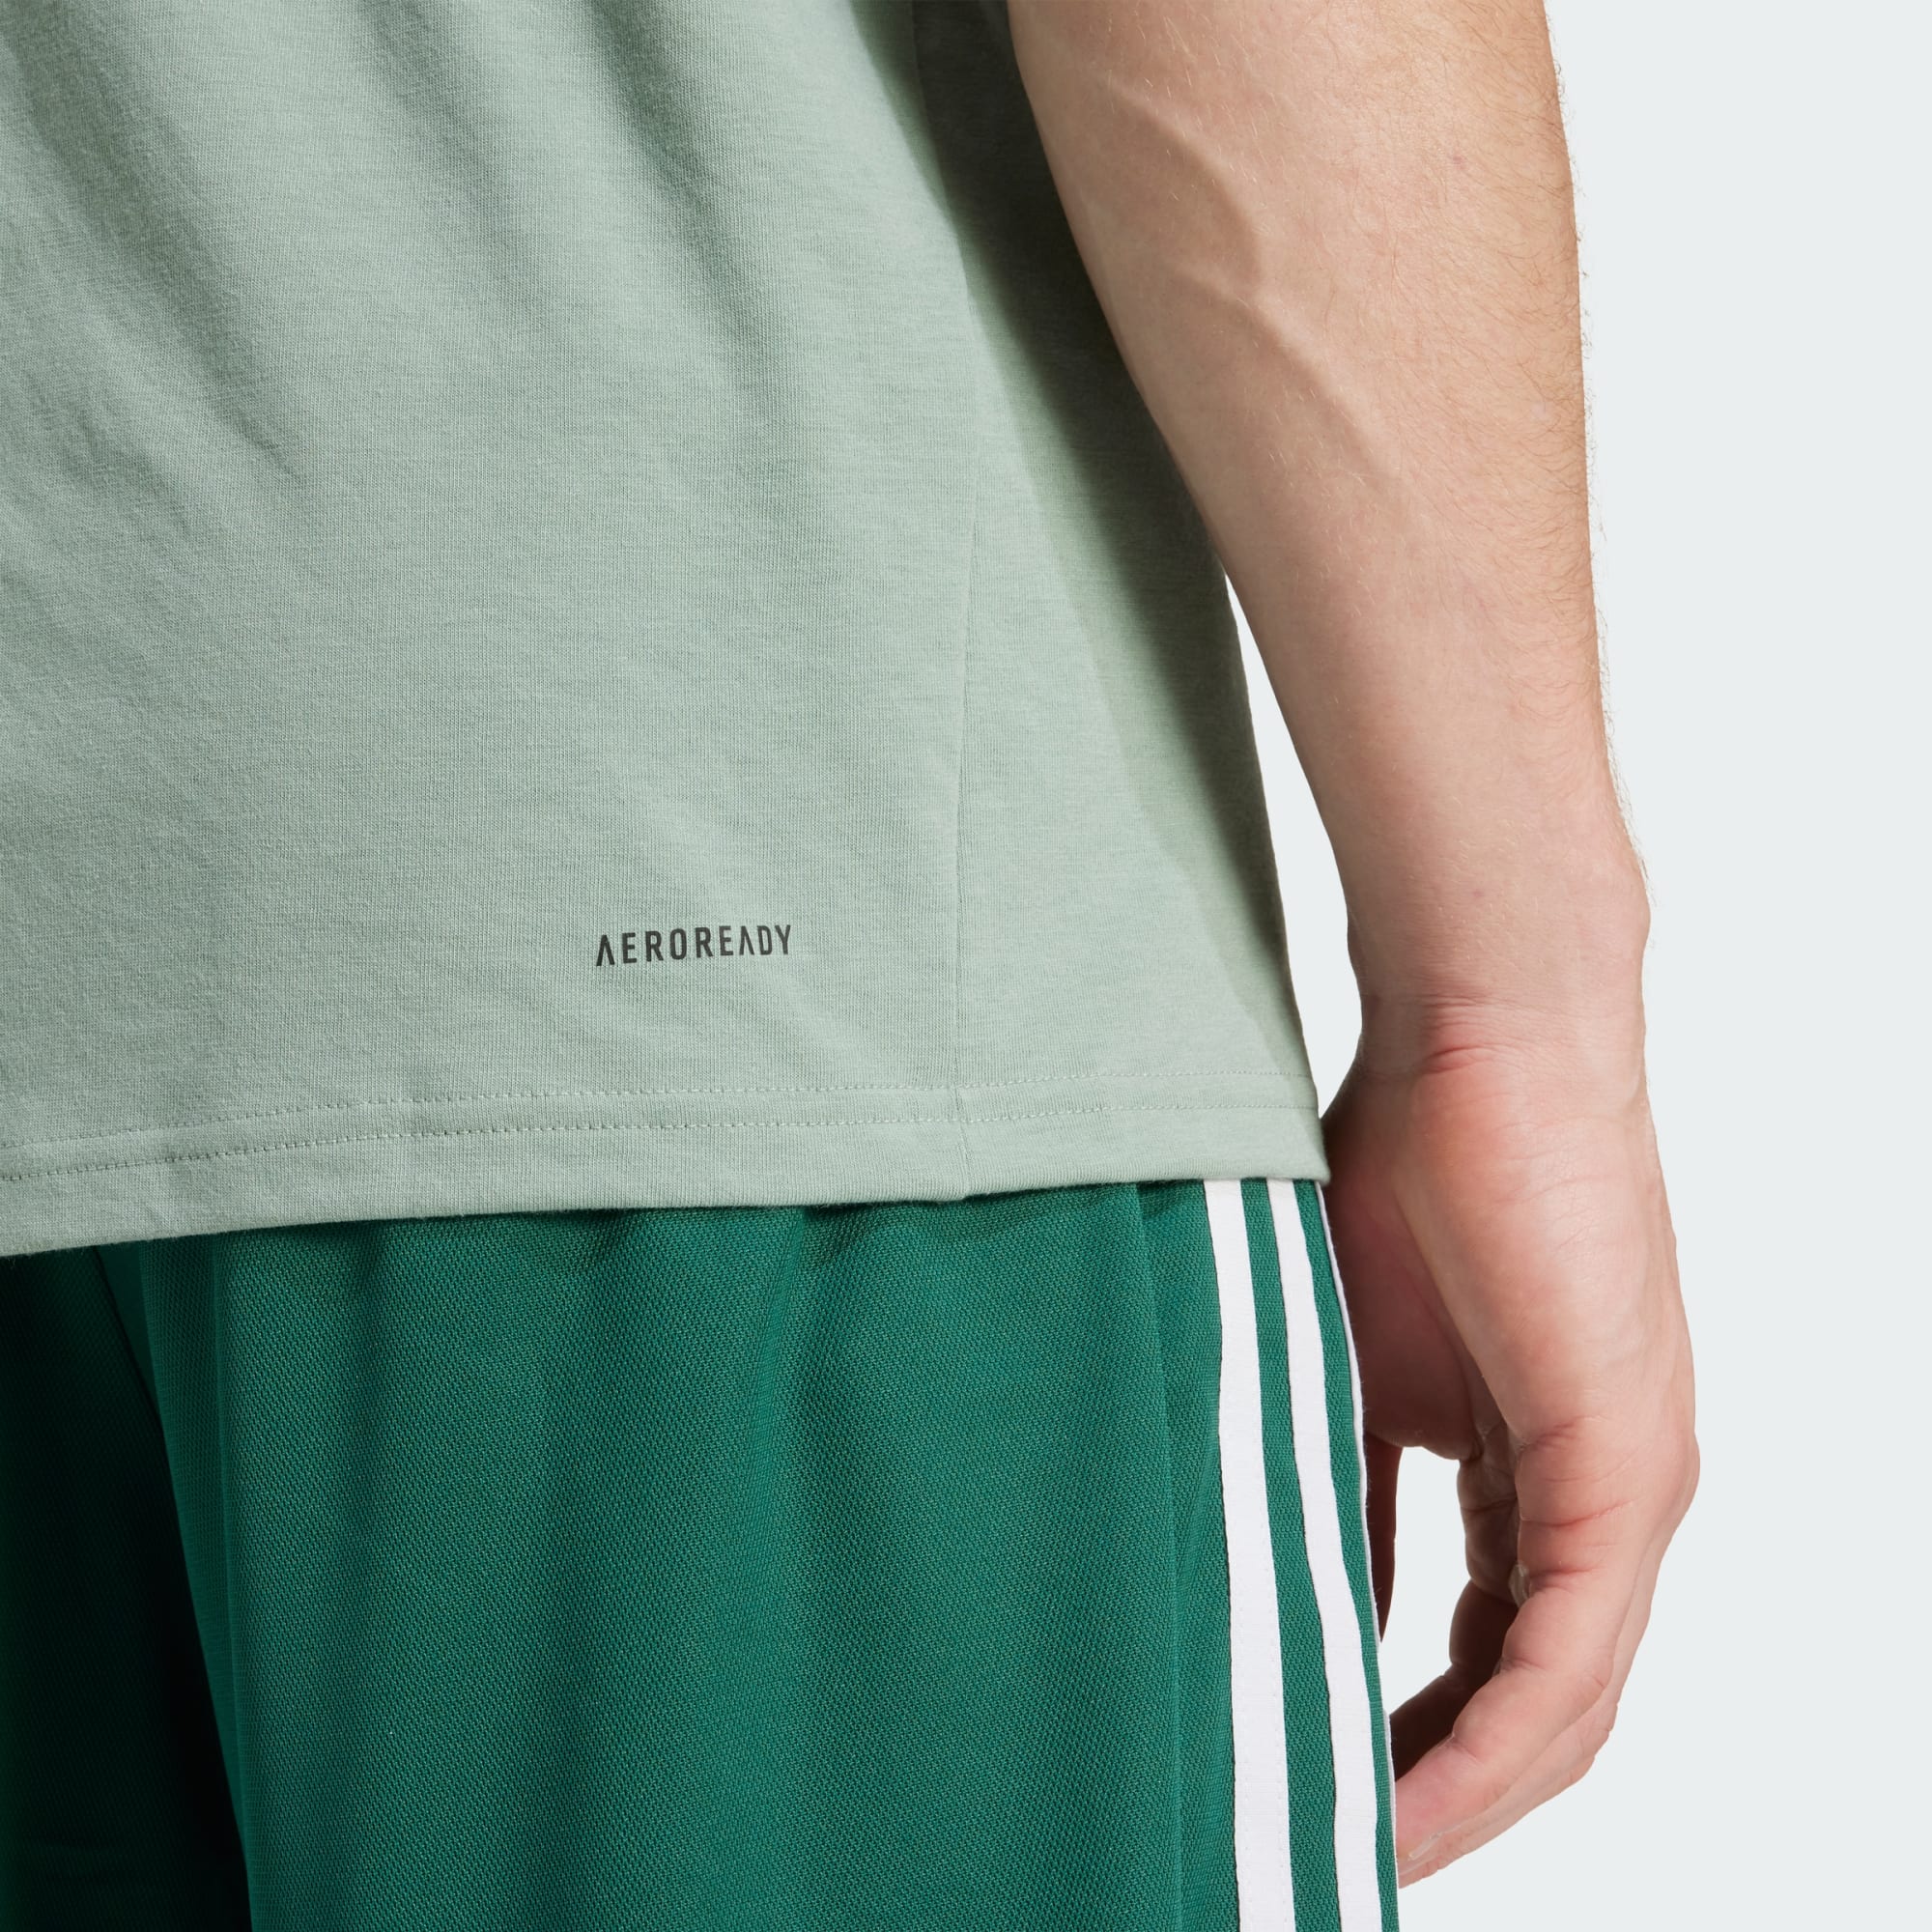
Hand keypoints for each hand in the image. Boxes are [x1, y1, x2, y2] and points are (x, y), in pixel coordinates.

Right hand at [1319, 998, 1697, 1882]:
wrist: (1478, 1043)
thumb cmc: (1407, 1163)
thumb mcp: (1350, 1356)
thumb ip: (1341, 1479)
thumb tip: (1298, 1585)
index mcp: (1549, 1468)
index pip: (1496, 1647)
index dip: (1421, 1738)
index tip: (1331, 1785)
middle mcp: (1610, 1496)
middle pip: (1542, 1704)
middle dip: (1442, 1790)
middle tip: (1339, 1848)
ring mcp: (1629, 1487)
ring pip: (1562, 1704)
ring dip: (1462, 1796)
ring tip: (1361, 1853)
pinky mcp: (1621, 1466)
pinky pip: (1561, 1656)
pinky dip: (1484, 1743)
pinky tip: (1408, 1798)